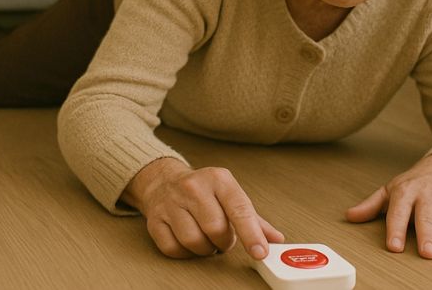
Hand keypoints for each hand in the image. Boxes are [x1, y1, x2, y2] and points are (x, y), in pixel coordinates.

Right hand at [122, 158, 284, 259]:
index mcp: (218, 179)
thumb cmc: (203, 192)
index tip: (260, 252)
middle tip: (222, 238)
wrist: (163, 181)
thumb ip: (254, 219)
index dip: (251, 234)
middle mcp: (193, 187)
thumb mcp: (230, 195)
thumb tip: (276, 239)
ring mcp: (171, 202)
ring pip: (194, 241)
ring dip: (205, 249)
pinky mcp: (154, 219)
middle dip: (224, 242)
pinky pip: (173, 249)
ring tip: (206, 239)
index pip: (239, 208)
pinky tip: (188, 242)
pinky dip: (185, 252)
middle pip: (216, 229)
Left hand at [345, 153, 431, 258]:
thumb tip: (350, 216)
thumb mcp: (389, 191)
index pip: (399, 212)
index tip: (394, 246)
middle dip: (427, 235)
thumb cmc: (412, 184)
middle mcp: (427, 196)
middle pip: (426, 218)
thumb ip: (371, 205)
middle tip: (427, 253)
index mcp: (406, 192)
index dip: (395, 229)